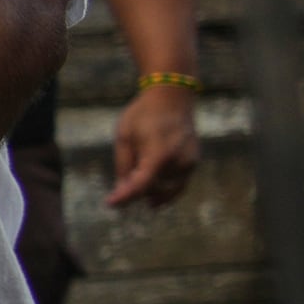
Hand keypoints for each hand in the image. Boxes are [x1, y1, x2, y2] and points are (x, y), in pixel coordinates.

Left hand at [106, 82, 200, 206]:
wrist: (172, 99)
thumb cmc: (143, 115)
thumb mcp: (124, 136)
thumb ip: (124, 165)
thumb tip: (122, 192)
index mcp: (160, 152)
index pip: (143, 184)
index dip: (126, 197)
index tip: (110, 203)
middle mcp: (180, 160)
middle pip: (152, 188)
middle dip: (135, 189)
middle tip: (123, 180)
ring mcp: (190, 163)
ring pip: (165, 190)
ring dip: (149, 190)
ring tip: (137, 177)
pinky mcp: (193, 164)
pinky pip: (178, 186)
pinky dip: (164, 192)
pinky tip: (151, 198)